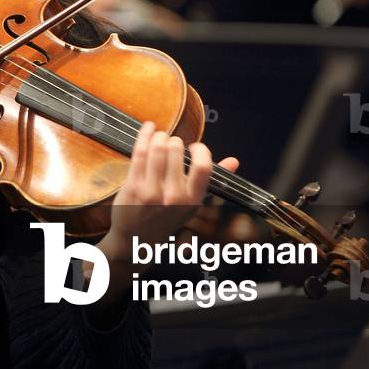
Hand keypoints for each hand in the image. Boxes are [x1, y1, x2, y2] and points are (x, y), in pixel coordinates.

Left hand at [99, 121, 238, 264]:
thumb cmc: (166, 218)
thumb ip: (212, 181)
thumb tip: (234, 161)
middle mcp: (173, 196)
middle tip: (171, 142)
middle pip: (176, 151)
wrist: (135, 240)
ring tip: (160, 137)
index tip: (194, 147)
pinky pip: (139, 152)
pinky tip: (148, 128)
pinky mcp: (133, 185)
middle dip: (174, 140)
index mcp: (192, 200)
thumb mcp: (192, 204)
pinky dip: (144, 135)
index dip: (200, 150)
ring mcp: (151, 191)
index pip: (203, 167)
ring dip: (159, 136)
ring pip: (157, 149)